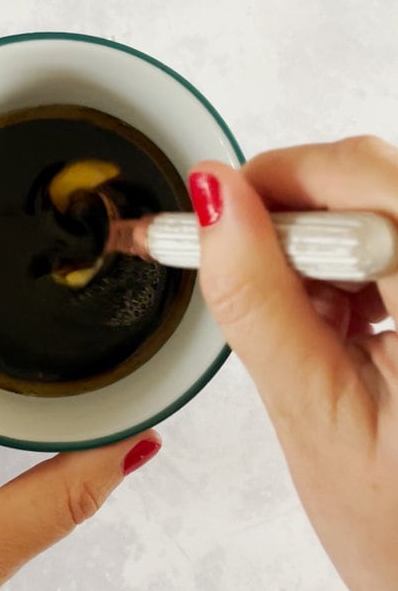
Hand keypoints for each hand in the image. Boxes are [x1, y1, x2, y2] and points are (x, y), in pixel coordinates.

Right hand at [189, 136, 397, 590]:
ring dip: (320, 247)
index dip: (272, 185)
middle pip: (369, 180)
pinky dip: (349, 268)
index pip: (356, 175)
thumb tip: (213, 200)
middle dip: (293, 218)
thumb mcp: (310, 415)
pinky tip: (340, 325)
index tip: (210, 218)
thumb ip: (257, 297)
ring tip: (307, 326)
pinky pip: (390, 241)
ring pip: (377, 206)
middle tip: (253, 283)